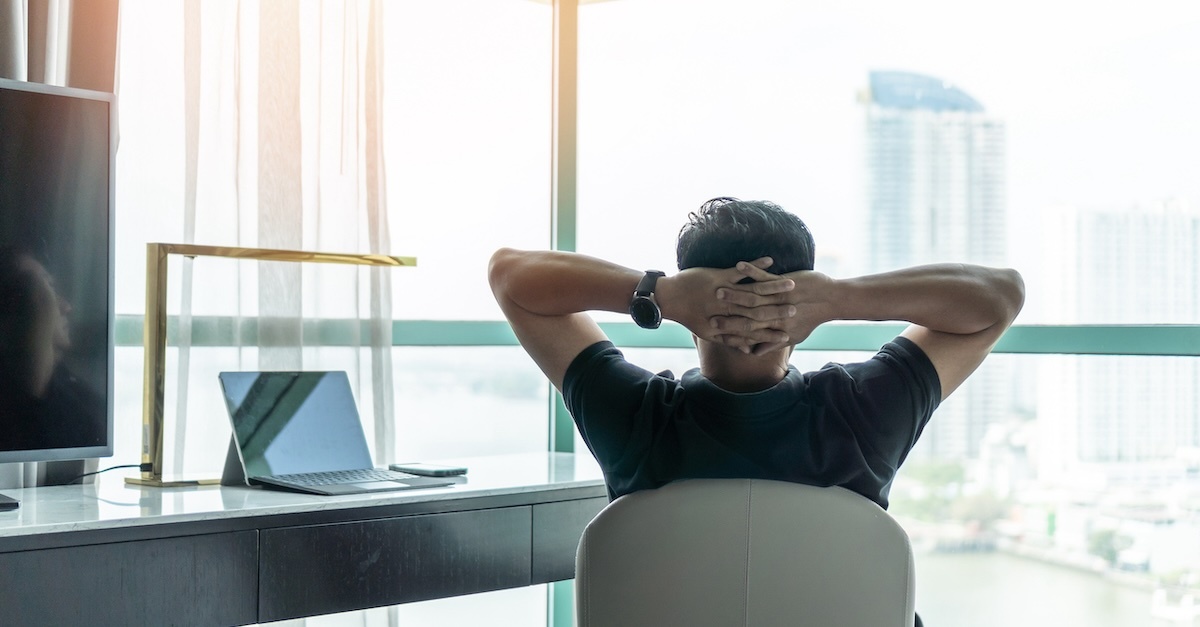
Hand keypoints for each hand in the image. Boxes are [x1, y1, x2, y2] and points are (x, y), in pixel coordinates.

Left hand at [657, 257, 797, 351]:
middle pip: (759, 311)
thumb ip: (730, 340)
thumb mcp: (709, 333)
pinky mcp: (719, 276)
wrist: (669, 298)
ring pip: (754, 290)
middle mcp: (728, 310)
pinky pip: (741, 271)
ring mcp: (725, 292)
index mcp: (727, 325)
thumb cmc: (689, 316)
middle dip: (780, 309)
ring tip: (792, 284)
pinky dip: (756, 266)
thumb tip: (747, 350)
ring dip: (774, 286)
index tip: (790, 332)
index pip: (755, 330)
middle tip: (798, 308)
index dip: (773, 332)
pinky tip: (771, 260)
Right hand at [710, 262, 834, 353]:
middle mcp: (776, 314)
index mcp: (775, 329)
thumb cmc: (811, 319)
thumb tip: (753, 352)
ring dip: (734, 292)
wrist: (831, 300)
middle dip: (726, 313)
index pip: (748, 331)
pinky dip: (752, 270)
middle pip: (746, 315)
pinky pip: (765, 276)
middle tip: (707, 313)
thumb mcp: (793, 337)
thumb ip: (771, 344)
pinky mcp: (785, 282)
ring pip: (753, 296)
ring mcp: (780, 297)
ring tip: (717, 289)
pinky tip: (738, 264)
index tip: (712, 329)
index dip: (729, 331)